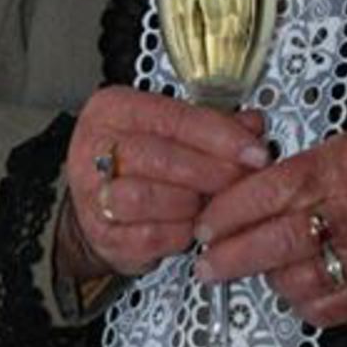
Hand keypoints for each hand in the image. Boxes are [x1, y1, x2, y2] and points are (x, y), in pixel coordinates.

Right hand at [61, 85, 268, 285]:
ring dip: (190, 203)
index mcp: (113, 110)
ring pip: (146, 198)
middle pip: (159, 158)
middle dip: (210, 172)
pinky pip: (147, 236)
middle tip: (240, 180)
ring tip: (210, 202)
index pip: (174, 118)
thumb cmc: (138, 159)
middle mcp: (94, 148)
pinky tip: (192, 225)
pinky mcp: (102, 234)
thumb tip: (252, 126)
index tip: (253, 151)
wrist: (97, 199)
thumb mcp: (170, 127)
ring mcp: (92, 193)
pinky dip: (178, 234)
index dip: (221, 136)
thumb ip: (210, 123)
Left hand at [194, 126, 346, 326]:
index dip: (229, 212)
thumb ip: (281, 170)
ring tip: (260, 266)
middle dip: (233, 256)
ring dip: (267, 277)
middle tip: (208, 264)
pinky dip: (299, 300)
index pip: (272, 192)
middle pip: (281, 241)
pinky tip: (294, 282)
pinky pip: (322, 309)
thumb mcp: (331, 145)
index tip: (205, 224)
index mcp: (343, 167)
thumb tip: (222, 191)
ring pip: (298, 281)